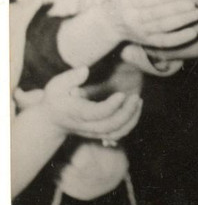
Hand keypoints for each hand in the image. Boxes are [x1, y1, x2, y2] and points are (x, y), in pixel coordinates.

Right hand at [15, 67, 142, 141]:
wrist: (51, 121)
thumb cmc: (56, 99)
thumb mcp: (56, 85)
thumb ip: (69, 78)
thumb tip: (85, 70)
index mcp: (76, 113)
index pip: (95, 113)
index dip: (110, 106)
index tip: (122, 94)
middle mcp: (87, 125)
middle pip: (110, 126)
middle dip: (127, 113)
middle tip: (136, 97)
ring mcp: (94, 132)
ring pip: (117, 132)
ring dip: (132, 119)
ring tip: (138, 101)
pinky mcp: (101, 133)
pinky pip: (119, 134)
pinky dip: (131, 124)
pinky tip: (136, 108)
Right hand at [106, 0, 197, 47]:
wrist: (108, 23)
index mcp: (127, 3)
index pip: (146, 1)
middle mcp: (133, 19)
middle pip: (156, 15)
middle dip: (175, 10)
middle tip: (192, 4)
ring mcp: (141, 32)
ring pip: (162, 28)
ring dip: (181, 22)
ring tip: (197, 14)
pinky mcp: (148, 41)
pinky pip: (164, 42)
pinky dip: (178, 39)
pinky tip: (194, 33)